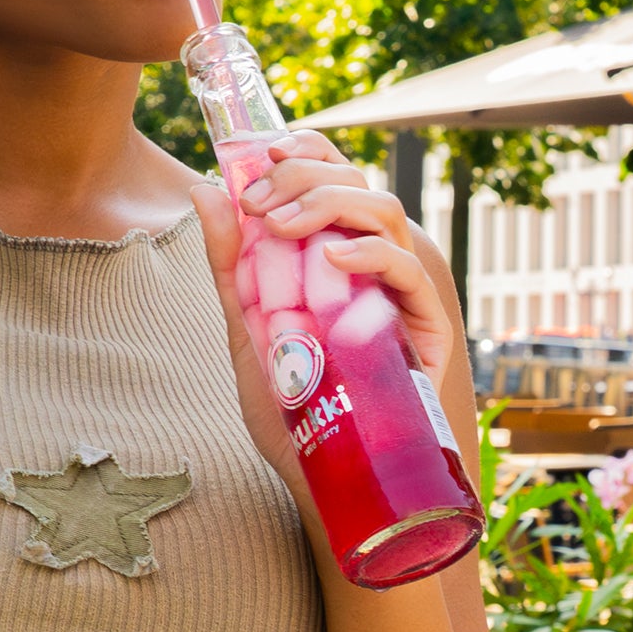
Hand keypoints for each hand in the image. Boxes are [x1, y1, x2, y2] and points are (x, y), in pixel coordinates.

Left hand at [192, 128, 456, 490]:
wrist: (326, 481)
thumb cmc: (294, 409)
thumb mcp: (248, 329)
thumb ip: (231, 264)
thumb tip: (206, 189)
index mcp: (337, 255)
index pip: (334, 177)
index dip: (307, 150)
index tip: (262, 151)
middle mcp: (375, 265)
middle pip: (355, 183)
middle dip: (304, 175)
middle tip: (258, 198)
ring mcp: (403, 292)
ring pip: (385, 211)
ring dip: (330, 203)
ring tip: (282, 223)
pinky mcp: (426, 326)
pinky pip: (409, 270)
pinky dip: (370, 253)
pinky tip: (331, 258)